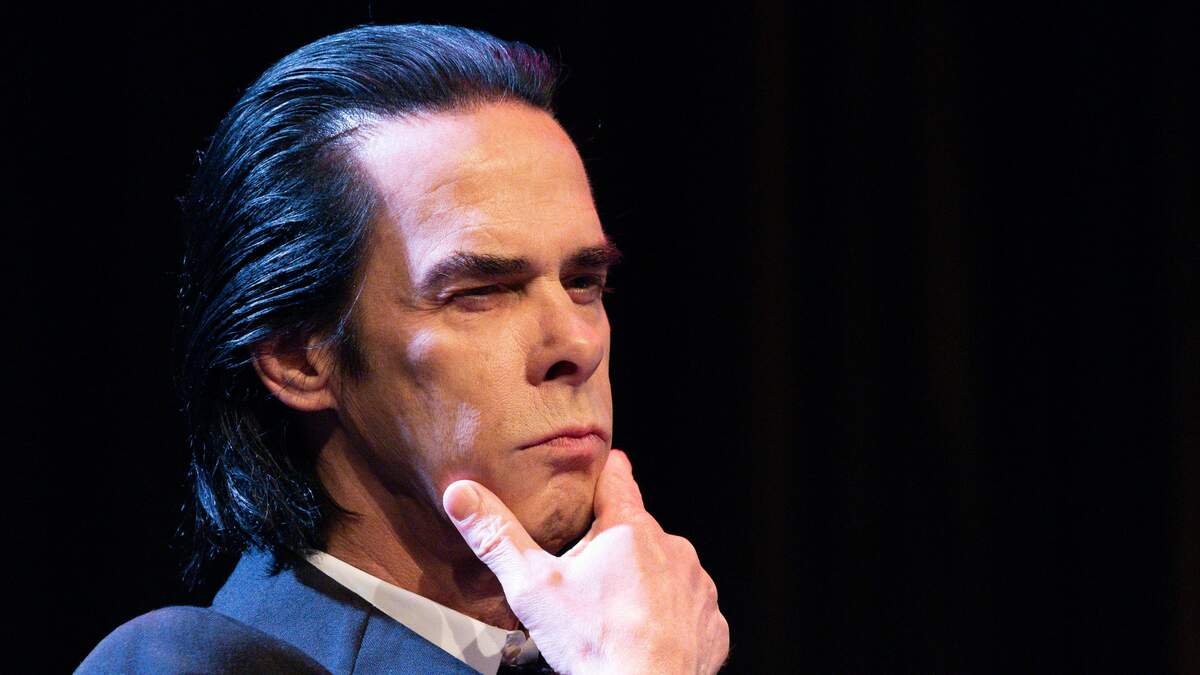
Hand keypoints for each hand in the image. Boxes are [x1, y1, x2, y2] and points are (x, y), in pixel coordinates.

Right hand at [442, 449, 728, 673]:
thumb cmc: (594, 642)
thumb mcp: (532, 587)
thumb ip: (496, 537)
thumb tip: (461, 494)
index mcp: (630, 529)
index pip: (617, 478)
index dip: (605, 472)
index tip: (603, 465)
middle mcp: (672, 548)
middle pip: (637, 531)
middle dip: (615, 545)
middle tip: (586, 574)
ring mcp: (697, 586)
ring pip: (666, 569)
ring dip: (644, 581)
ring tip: (614, 612)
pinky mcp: (711, 623)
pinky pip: (687, 609)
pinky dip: (668, 618)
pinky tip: (645, 635)